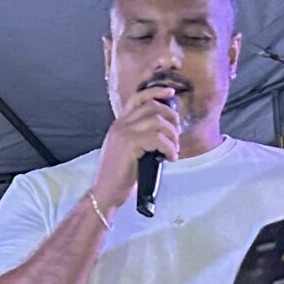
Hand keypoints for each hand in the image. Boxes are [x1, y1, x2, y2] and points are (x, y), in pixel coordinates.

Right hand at [90, 85, 183, 211]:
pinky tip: (170, 157)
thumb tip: (166, 130)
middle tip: (177, 135)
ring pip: (157, 121)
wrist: (106, 192)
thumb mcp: (130, 151)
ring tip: (174, 149)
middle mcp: (120, 125)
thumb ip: (142, 137)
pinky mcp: (129, 145)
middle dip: (172, 118)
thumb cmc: (121, 176)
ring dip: (172, 134)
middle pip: (152, 106)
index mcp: (120, 124)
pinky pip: (157, 138)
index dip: (156, 91)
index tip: (171, 93)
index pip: (138, 98)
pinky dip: (169, 147)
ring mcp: (123, 133)